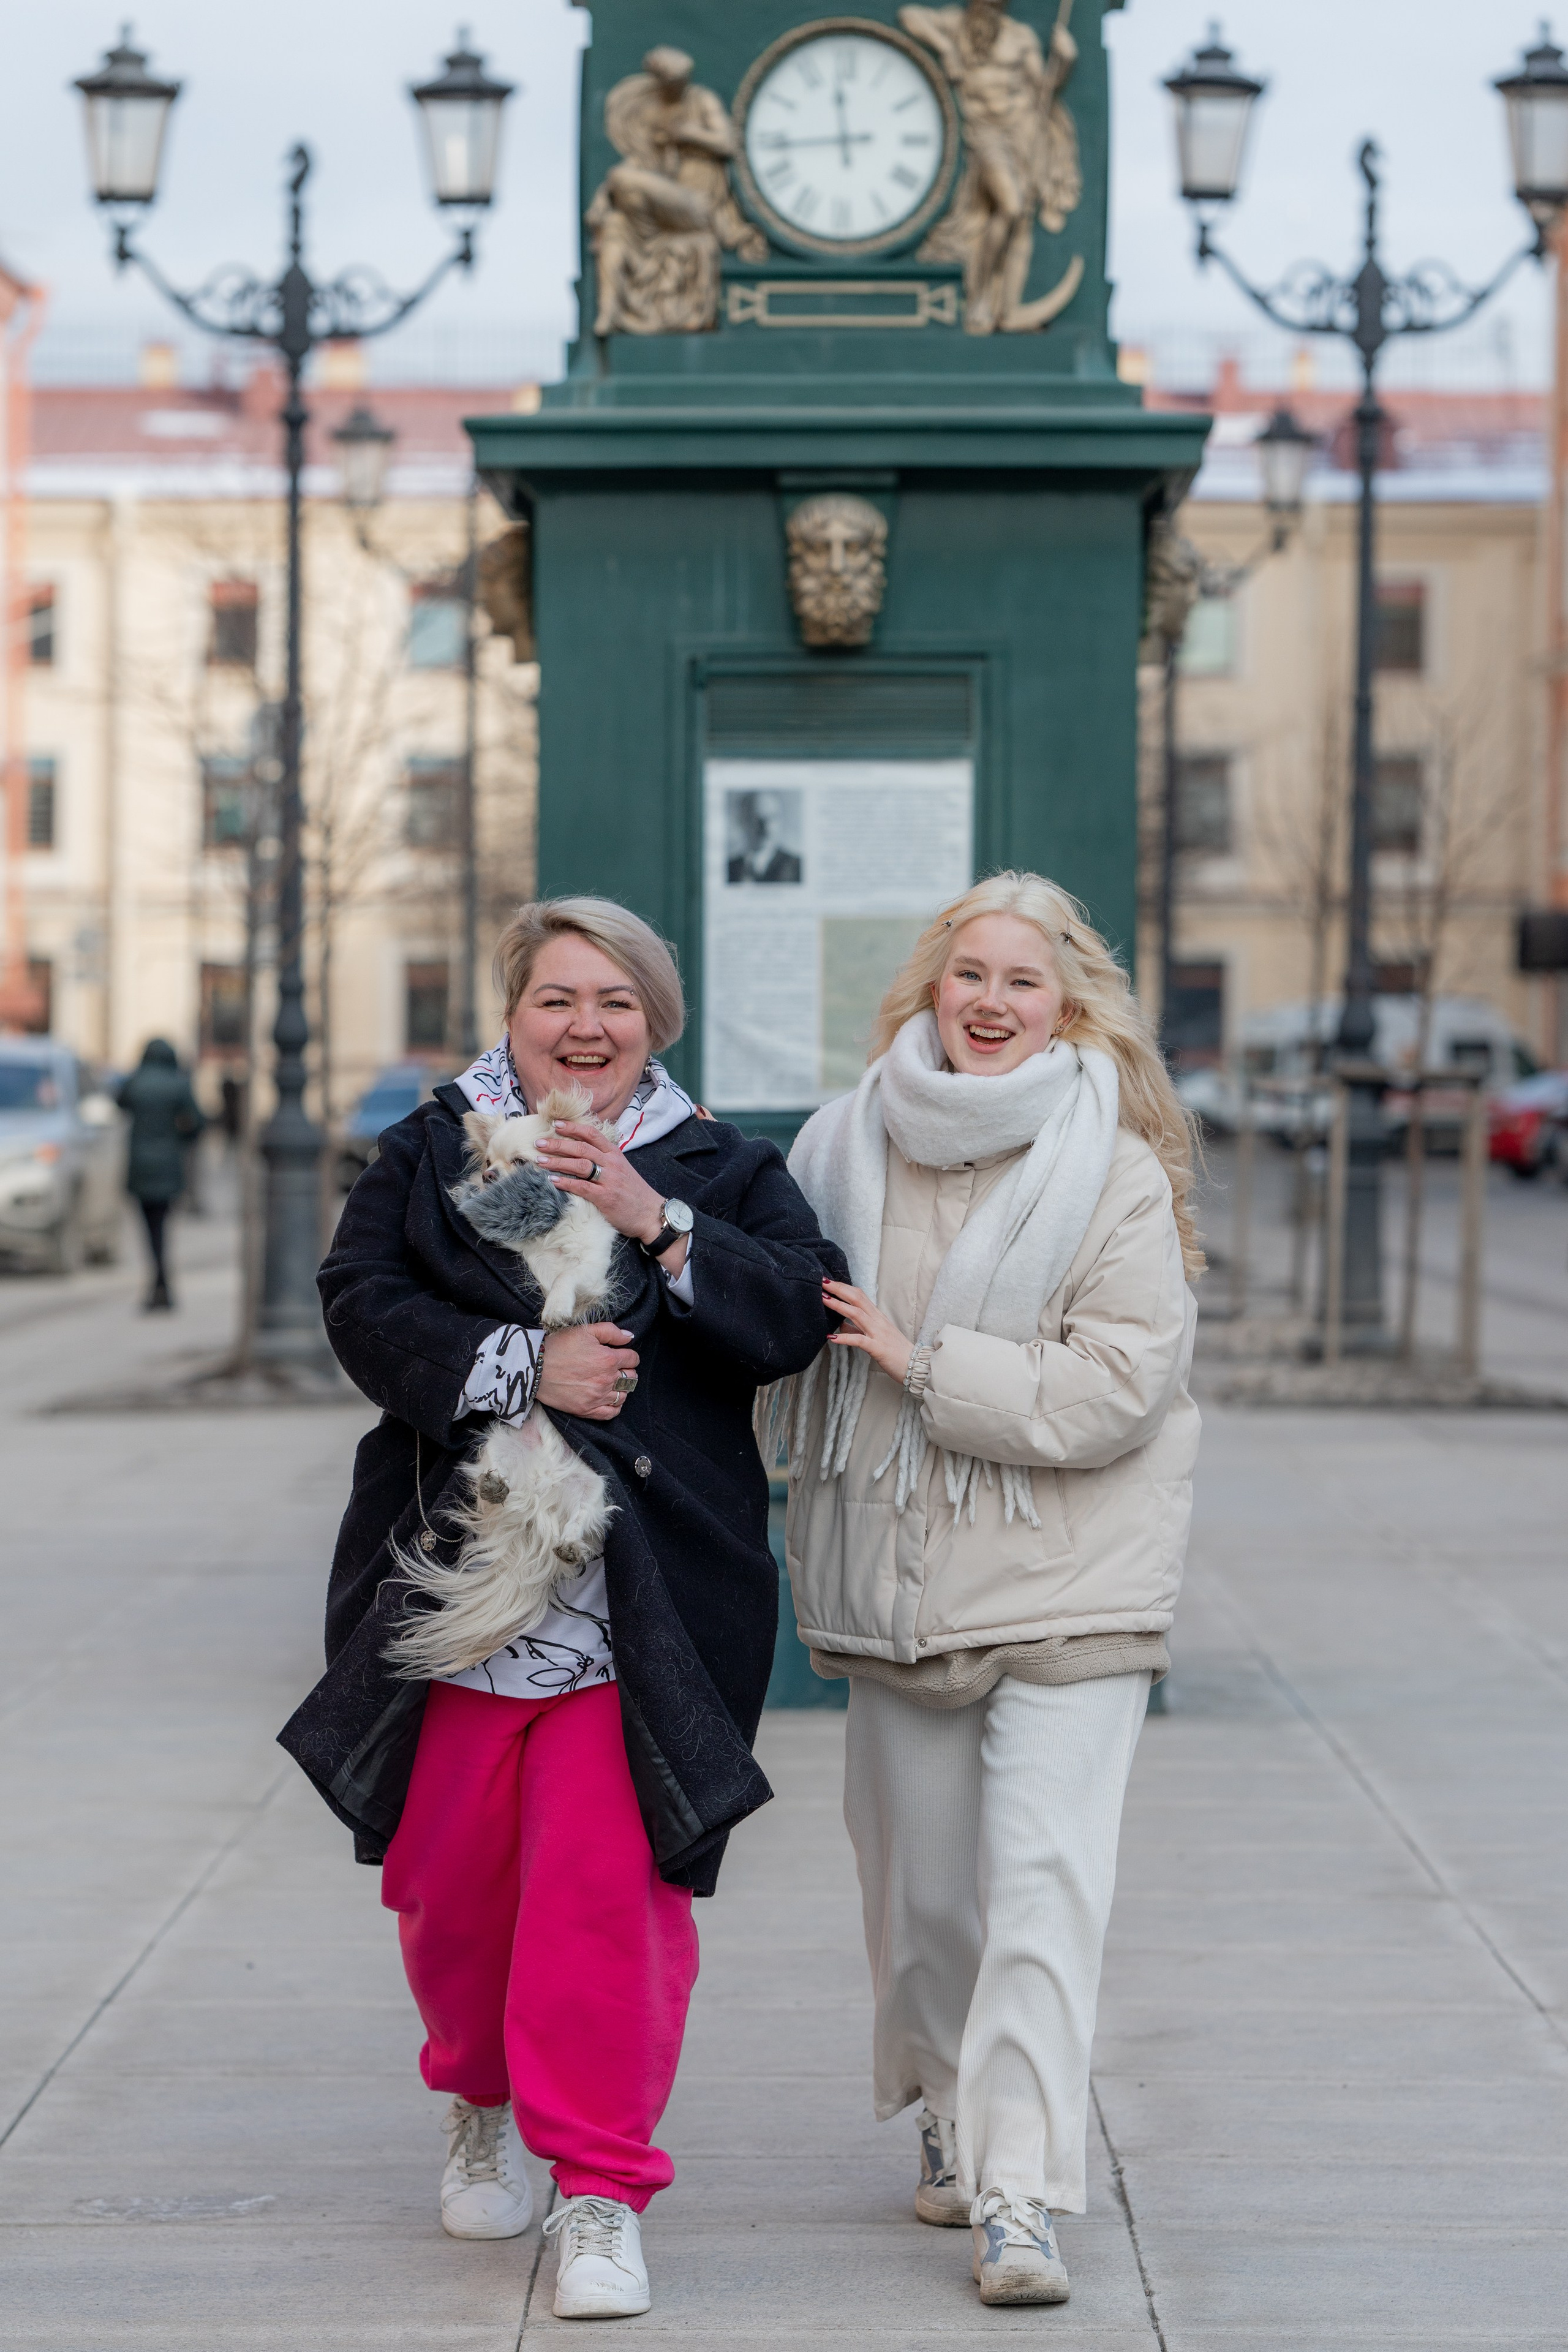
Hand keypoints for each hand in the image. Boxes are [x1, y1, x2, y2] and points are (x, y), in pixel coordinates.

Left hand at [534, 1119, 668, 1246]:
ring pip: (579, 1165)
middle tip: (539, 1143)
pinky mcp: (606, 1197)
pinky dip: (566, 1183)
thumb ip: (604, 1159)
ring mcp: (609, 1180)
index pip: (591, 1134)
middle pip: (581, 1148)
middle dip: (557, 1144)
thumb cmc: (633, 1192)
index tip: (555, 1124)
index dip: (572, 1128)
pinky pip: (582, 1187)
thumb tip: (580, 1152)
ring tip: (540, 1161)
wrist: (650, 1213)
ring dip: (557, 1162)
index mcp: (614, 1154)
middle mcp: (611, 1163)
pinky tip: (552, 1180)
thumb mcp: (621, 1169)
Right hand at [535, 1323, 639, 1420]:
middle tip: (615, 1368)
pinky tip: (609, 1398)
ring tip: (612, 1382)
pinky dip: (615, 1406)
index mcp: (608, 1359)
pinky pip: (611, 1413)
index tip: (619, 1354)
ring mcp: (597, 1397)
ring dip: (621, 1388)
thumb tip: (629, 1337)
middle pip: (631, 1377)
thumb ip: (611, 1332)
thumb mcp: (585, 1331)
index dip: (628, 1355)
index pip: (633, 1359)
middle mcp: (606, 1379)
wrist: (535, 1367)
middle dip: (626, 1371)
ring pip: (623, 1395)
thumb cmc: (559, 1346)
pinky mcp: (587, 1410)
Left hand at [823, 1280, 914, 1385]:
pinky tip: (832, 1337)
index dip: (843, 1287)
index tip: (828, 1282)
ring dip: (839, 1305)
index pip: (859, 1296)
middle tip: (822, 1281)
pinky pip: (859, 1340)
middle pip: (857, 1299)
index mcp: (877, 1317)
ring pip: (857, 1314)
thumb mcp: (875, 1336)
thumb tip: (841, 1325)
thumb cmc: (895, 1351)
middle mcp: (878, 1321)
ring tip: (823, 1299)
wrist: (915, 1365)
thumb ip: (858, 1329)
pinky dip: (845, 1338)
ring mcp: (878, 1333)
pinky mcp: (878, 1348)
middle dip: (839, 1289)